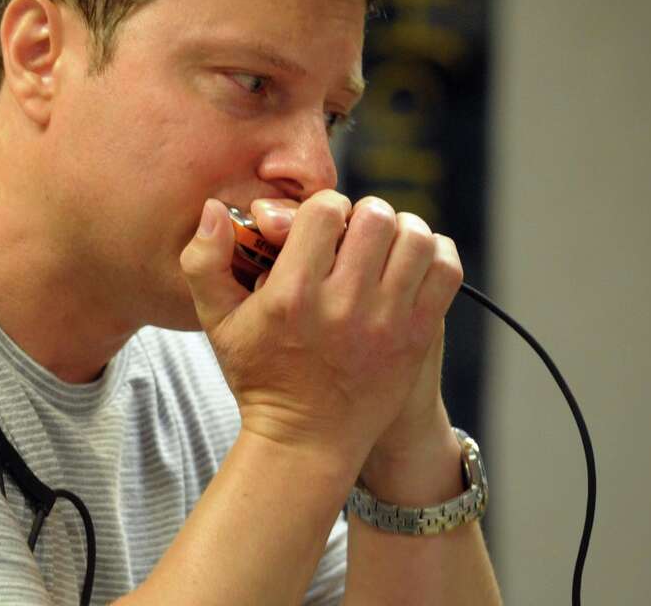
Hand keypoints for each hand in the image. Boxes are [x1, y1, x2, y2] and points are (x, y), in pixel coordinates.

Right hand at [179, 192, 463, 474]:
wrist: (307, 442)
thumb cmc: (259, 375)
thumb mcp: (217, 322)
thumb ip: (205, 261)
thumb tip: (214, 207)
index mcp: (291, 296)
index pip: (325, 211)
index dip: (324, 208)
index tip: (321, 227)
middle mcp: (342, 306)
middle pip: (375, 218)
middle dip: (364, 216)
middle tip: (354, 235)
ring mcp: (386, 323)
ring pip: (415, 238)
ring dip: (401, 231)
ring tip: (385, 246)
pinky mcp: (417, 337)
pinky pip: (445, 270)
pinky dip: (435, 254)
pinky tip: (411, 262)